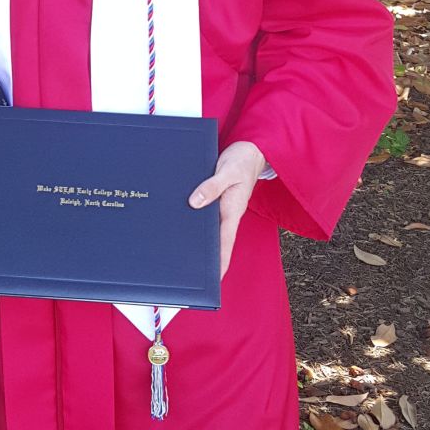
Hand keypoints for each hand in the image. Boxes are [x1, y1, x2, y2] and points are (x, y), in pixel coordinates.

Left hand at [189, 139, 266, 279]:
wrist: (250, 150)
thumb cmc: (242, 161)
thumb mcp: (228, 171)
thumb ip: (212, 186)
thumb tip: (194, 203)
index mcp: (233, 211)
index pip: (226, 243)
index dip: (221, 262)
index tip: (214, 280)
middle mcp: (227, 213)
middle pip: (215, 241)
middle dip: (205, 257)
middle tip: (187, 272)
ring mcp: (221, 208)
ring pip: (208, 229)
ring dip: (197, 239)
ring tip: (179, 254)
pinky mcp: (215, 200)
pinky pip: (204, 215)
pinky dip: (193, 221)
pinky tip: (179, 224)